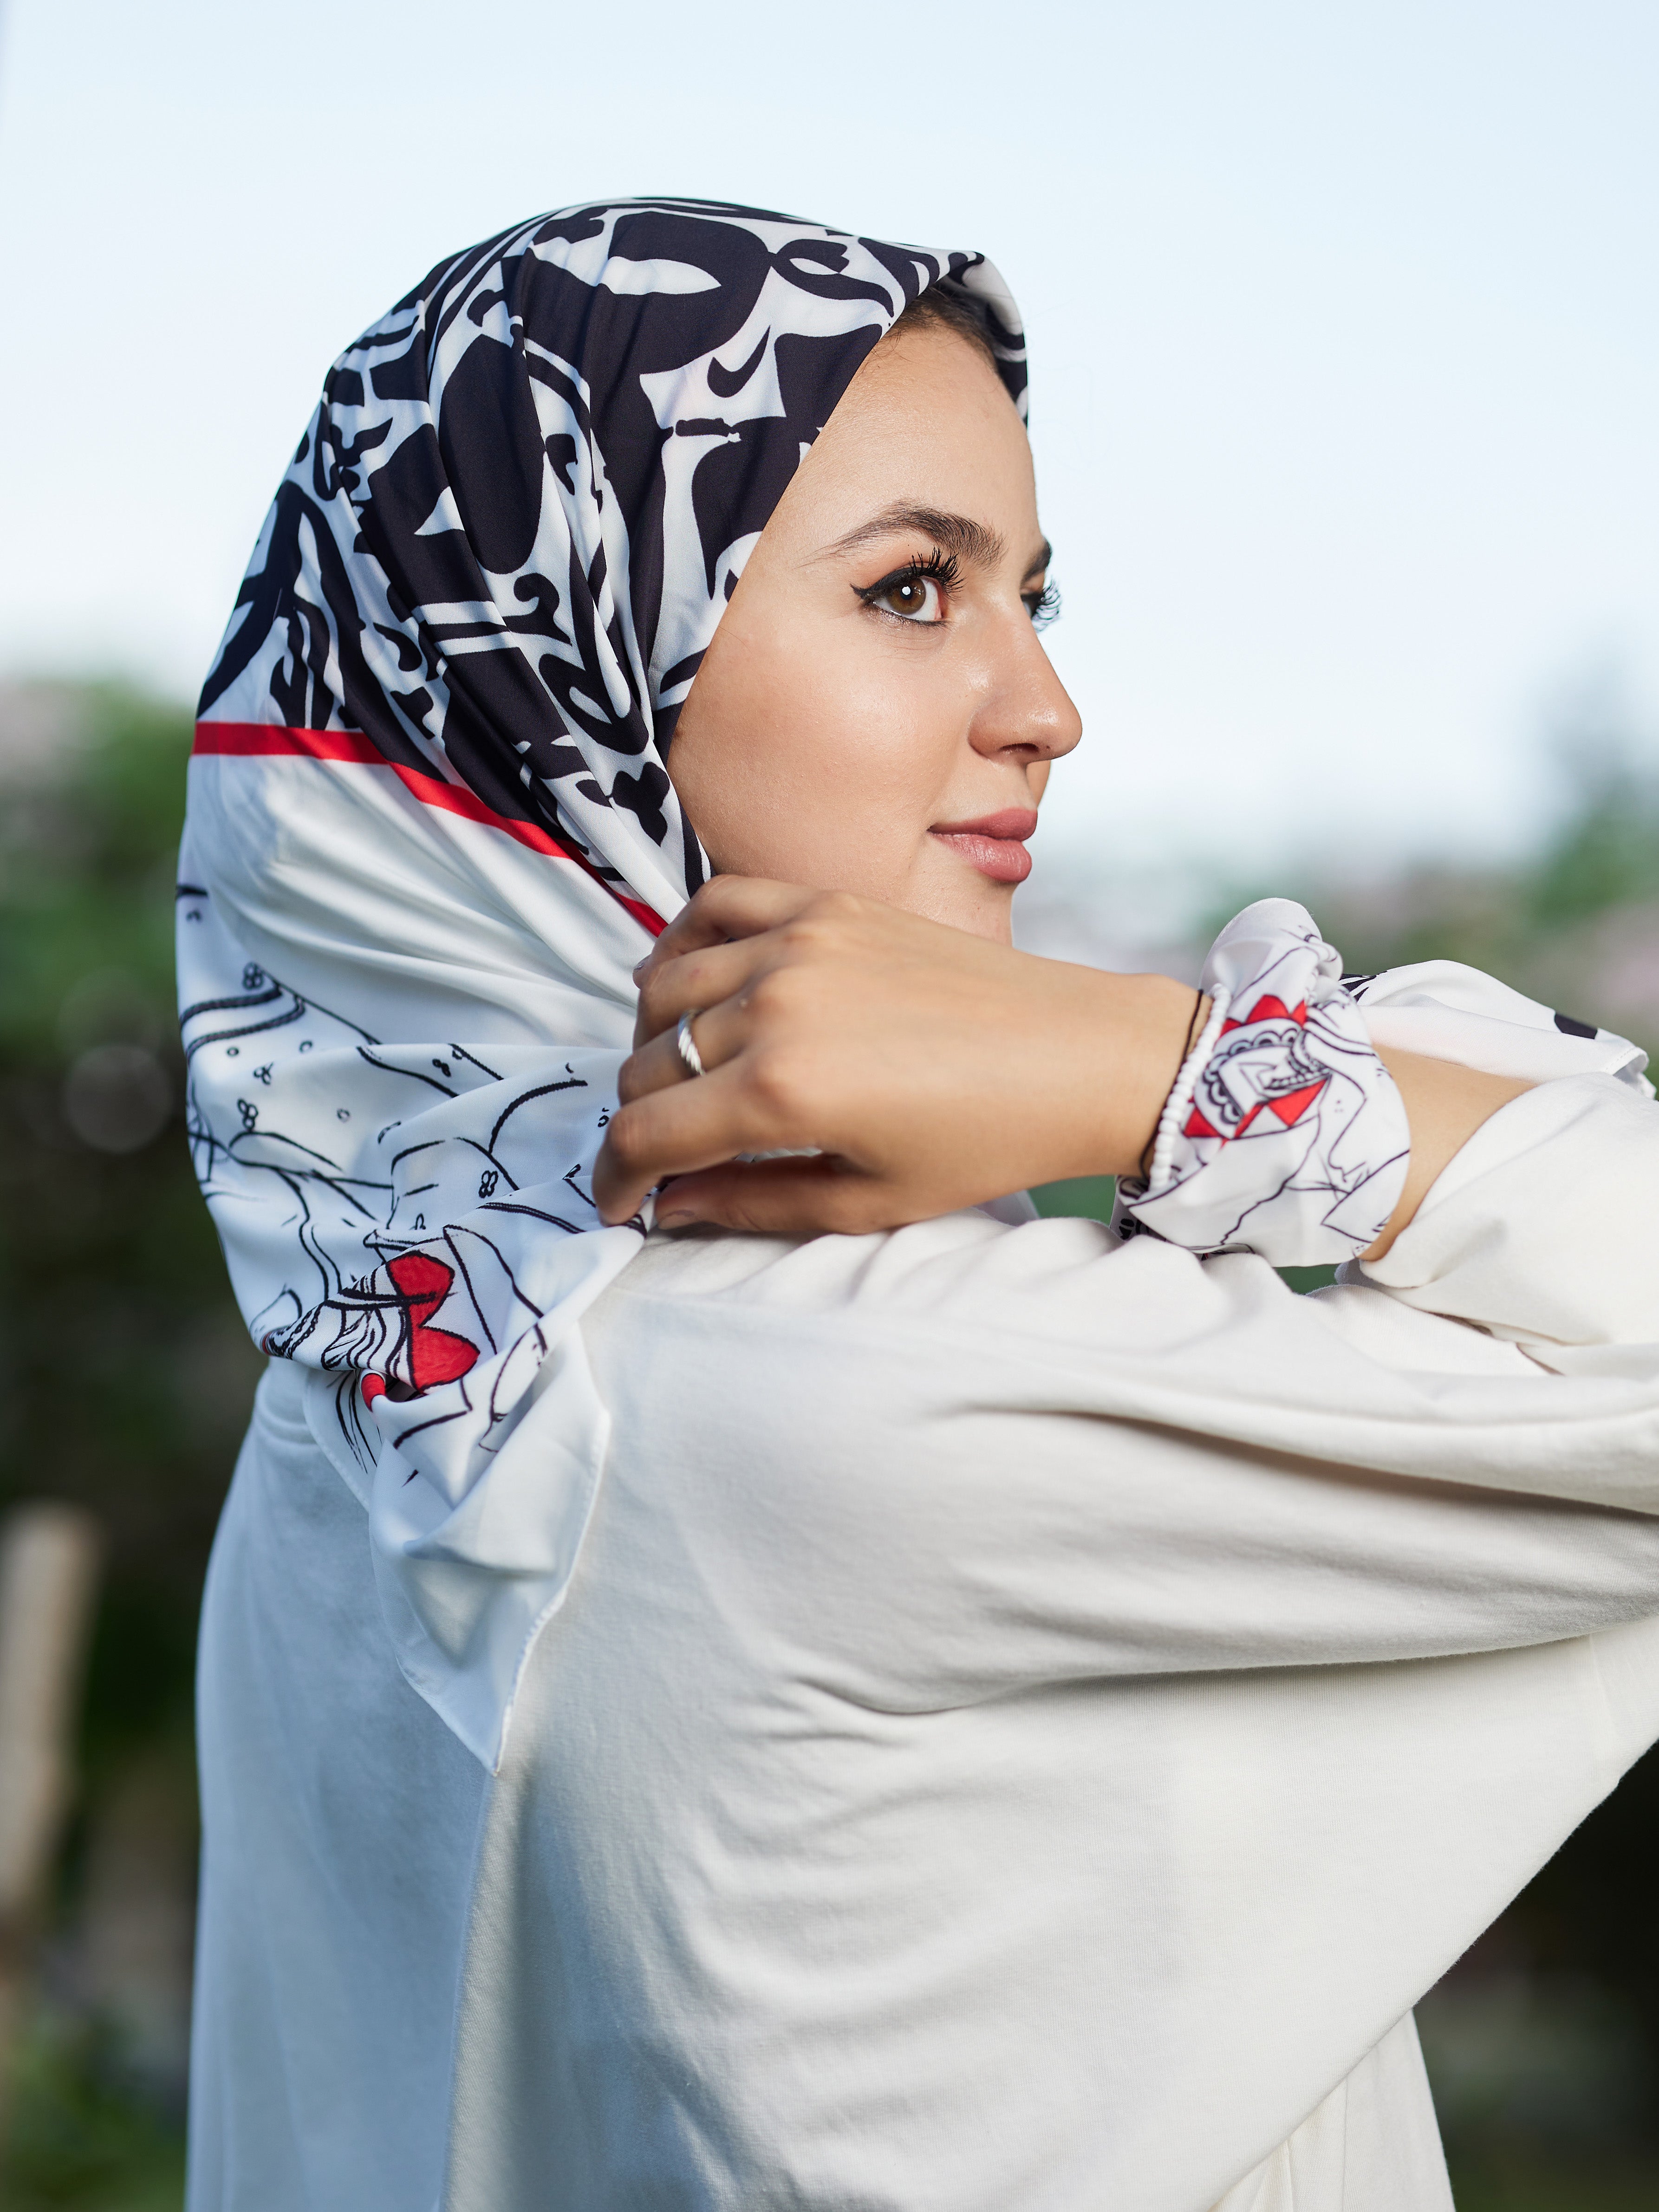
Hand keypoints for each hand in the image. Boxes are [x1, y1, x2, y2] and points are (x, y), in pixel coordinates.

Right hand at [593, 877, 1199, 1233]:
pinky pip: (717, 905)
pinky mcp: (826, 905)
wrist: (1076, 1057)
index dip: (616, 1178)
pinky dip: (683, 941)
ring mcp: (797, 943)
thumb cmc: (984, 1141)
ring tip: (679, 1074)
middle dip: (642, 1118)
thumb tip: (672, 1203)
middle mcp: (773, 1005)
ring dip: (654, 1038)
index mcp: (782, 1092)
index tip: (622, 1200)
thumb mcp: (866, 1201)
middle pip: (649, 1063)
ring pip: (664, 987)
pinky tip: (687, 978)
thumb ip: (751, 1204)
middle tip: (666, 1149)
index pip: (644, 1133)